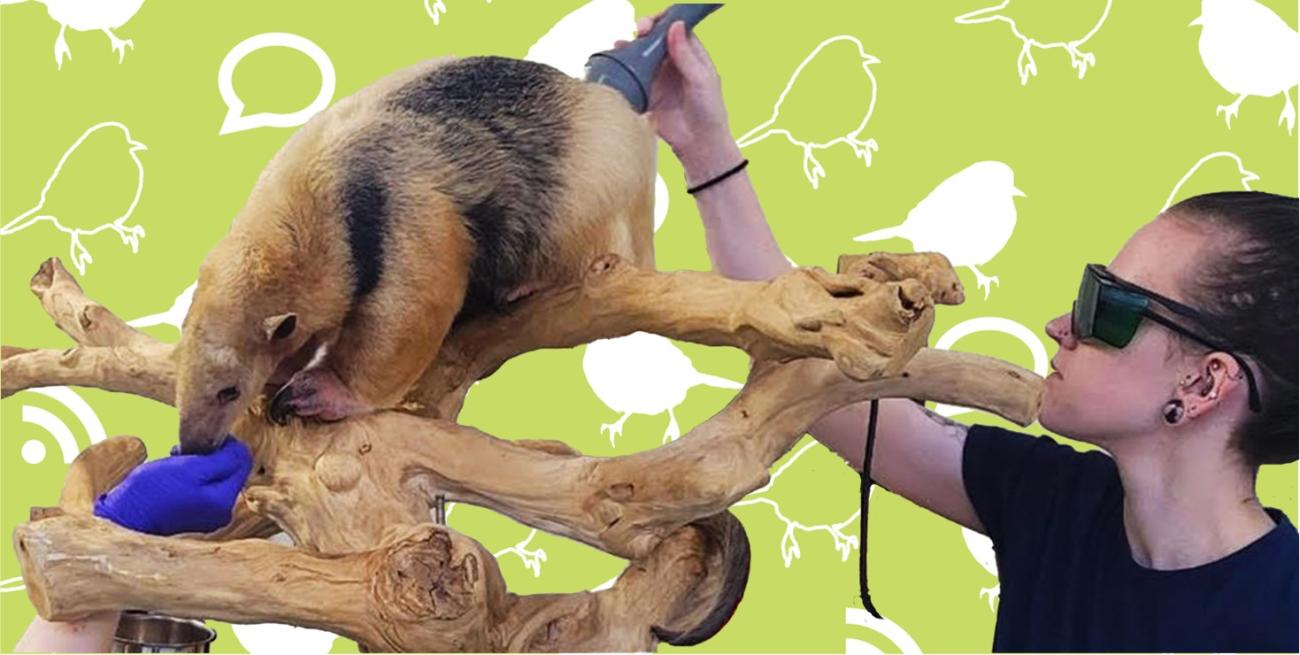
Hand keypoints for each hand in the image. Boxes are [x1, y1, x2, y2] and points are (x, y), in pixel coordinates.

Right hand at [92, 436, 251, 535]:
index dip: (225, 444)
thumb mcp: (190, 468)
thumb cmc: (152, 491)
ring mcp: (208, 516)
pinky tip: (172, 475)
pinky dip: (190, 477)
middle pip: (229, 469)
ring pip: (214, 477)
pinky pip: (202, 488)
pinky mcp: (193, 516)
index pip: (242, 460)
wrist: (121, 517)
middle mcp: (221, 512)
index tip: (201, 442)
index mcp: (224, 502)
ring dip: (197, 464)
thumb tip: (242, 451)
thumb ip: (223, 460)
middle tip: (183, 453)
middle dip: (209, 456)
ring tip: (175, 462)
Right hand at [614, 10, 741, 182]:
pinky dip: (624, 69)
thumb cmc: (710, 112)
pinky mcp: (648, 93)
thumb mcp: (701, 80)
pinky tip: (618, 64)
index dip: (664, 21)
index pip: (676, 28)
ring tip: (623, 46)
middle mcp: (674, 62)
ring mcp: (659, 77)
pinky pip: (633, 76)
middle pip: (655, 38)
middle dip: (645, 31)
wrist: (699, 145)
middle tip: (639, 32)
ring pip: (642, 55)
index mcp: (692, 54)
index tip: (654, 22)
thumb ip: (686, 54)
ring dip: (631, 48)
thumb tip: (675, 26)